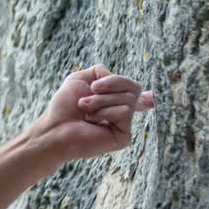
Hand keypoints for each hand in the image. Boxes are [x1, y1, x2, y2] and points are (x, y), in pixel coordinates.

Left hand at [30, 64, 154, 161]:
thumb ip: (100, 72)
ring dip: (101, 100)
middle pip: (134, 87)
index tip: (152, 98)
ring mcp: (123, 125)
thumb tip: (116, 77)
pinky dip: (106, 112)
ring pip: (128, 98)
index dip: (147, 96)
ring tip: (86, 110)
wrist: (56, 127)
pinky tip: (93, 122)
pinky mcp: (124, 136)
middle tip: (89, 93)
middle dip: (109, 85)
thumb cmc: (65, 106)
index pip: (135, 94)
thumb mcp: (80, 78)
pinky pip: (125, 112)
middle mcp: (120, 112)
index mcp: (112, 100)